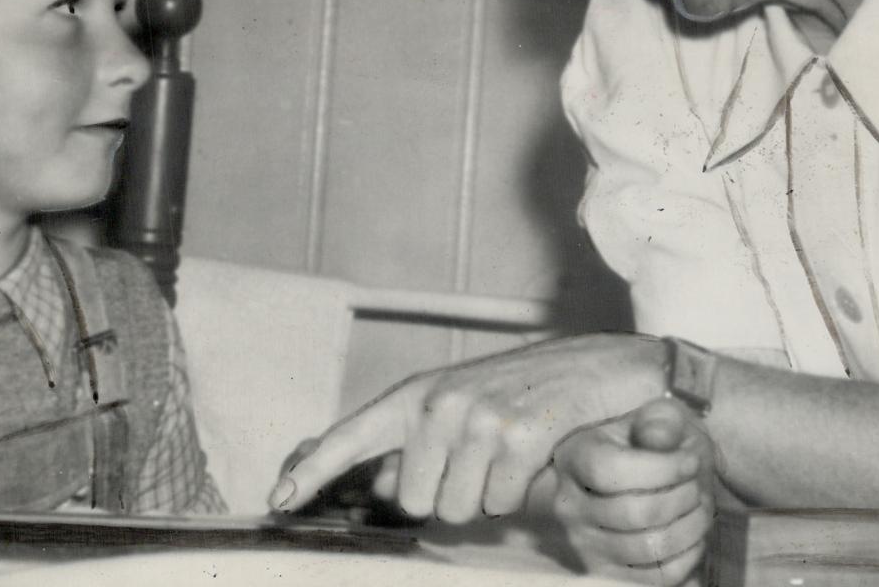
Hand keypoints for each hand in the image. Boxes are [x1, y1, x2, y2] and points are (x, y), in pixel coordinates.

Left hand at [268, 333, 665, 521]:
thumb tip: (389, 484)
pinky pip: (502, 503)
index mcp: (418, 395)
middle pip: (417, 502)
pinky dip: (521, 493)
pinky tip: (536, 456)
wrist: (598, 367)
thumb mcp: (464, 407)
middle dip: (452, 495)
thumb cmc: (526, 391)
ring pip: (459, 510)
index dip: (313, 471)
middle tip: (485, 459)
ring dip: (489, 497)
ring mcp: (480, 417)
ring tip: (511, 454)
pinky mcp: (521, 435)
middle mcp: (441, 403)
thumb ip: (421, 444)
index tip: (280, 498)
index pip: (352, 435)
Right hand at [551, 397, 715, 585]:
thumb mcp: (657, 417)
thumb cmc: (651, 444)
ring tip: (701, 507)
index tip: (691, 461)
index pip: (609, 470)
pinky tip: (694, 535)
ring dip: (689, 528)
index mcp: (574, 457)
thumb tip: (658, 440)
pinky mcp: (607, 575)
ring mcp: (585, 545)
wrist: (647, 477)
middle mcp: (569, 505)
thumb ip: (659, 422)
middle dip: (681, 498)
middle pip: (633, 513)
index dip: (660, 468)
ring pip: (648, 548)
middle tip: (699, 486)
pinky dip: (687, 557)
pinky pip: (657, 577)